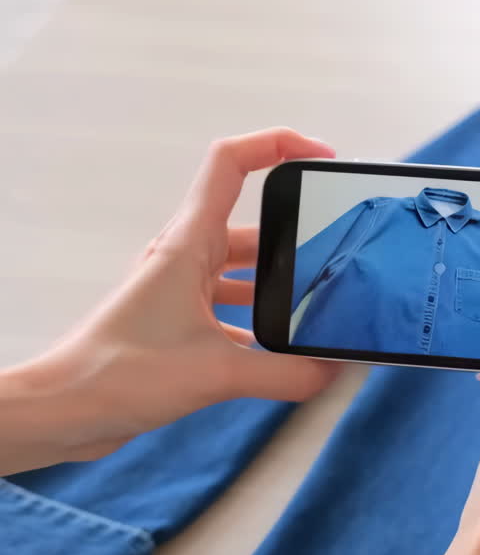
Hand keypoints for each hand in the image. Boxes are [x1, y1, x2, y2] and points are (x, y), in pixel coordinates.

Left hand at [0, 128, 339, 470]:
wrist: (67, 408)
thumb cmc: (121, 372)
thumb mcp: (218, 372)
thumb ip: (286, 373)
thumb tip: (331, 371)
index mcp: (189, 243)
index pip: (232, 164)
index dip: (278, 145)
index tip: (321, 158)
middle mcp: (186, 257)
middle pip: (253, 226)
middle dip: (297, 236)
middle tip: (337, 253)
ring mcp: (183, 289)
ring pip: (246, 270)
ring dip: (280, 285)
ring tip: (321, 304)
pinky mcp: (181, 323)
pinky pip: (234, 309)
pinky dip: (262, 323)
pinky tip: (286, 350)